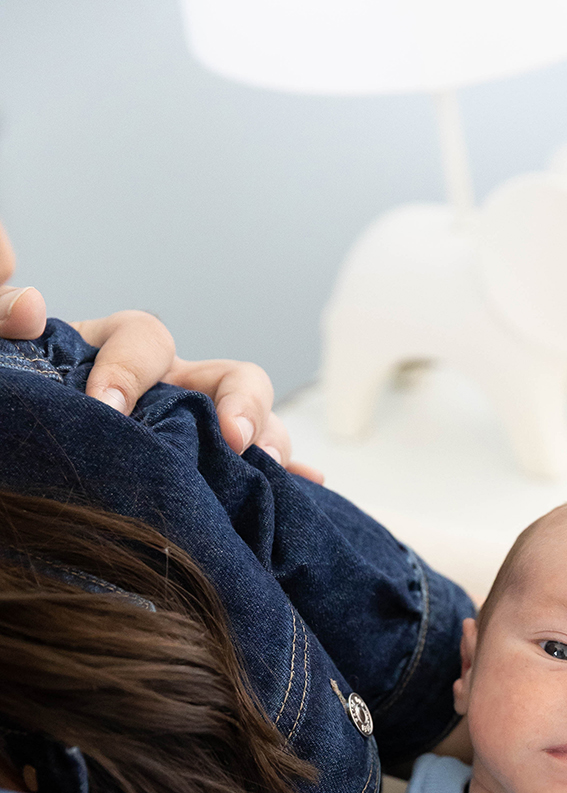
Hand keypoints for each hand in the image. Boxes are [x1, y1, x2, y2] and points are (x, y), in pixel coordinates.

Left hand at [0, 217, 322, 482]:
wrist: (40, 442)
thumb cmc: (28, 396)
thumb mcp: (12, 354)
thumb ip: (2, 315)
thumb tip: (32, 304)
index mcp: (119, 351)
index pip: (142, 339)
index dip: (129, 370)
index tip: (107, 407)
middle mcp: (172, 386)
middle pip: (229, 375)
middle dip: (238, 402)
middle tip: (230, 436)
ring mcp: (200, 427)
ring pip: (255, 420)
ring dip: (269, 438)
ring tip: (267, 467)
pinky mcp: (212, 468)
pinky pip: (260, 468)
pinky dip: (289, 475)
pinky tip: (310, 488)